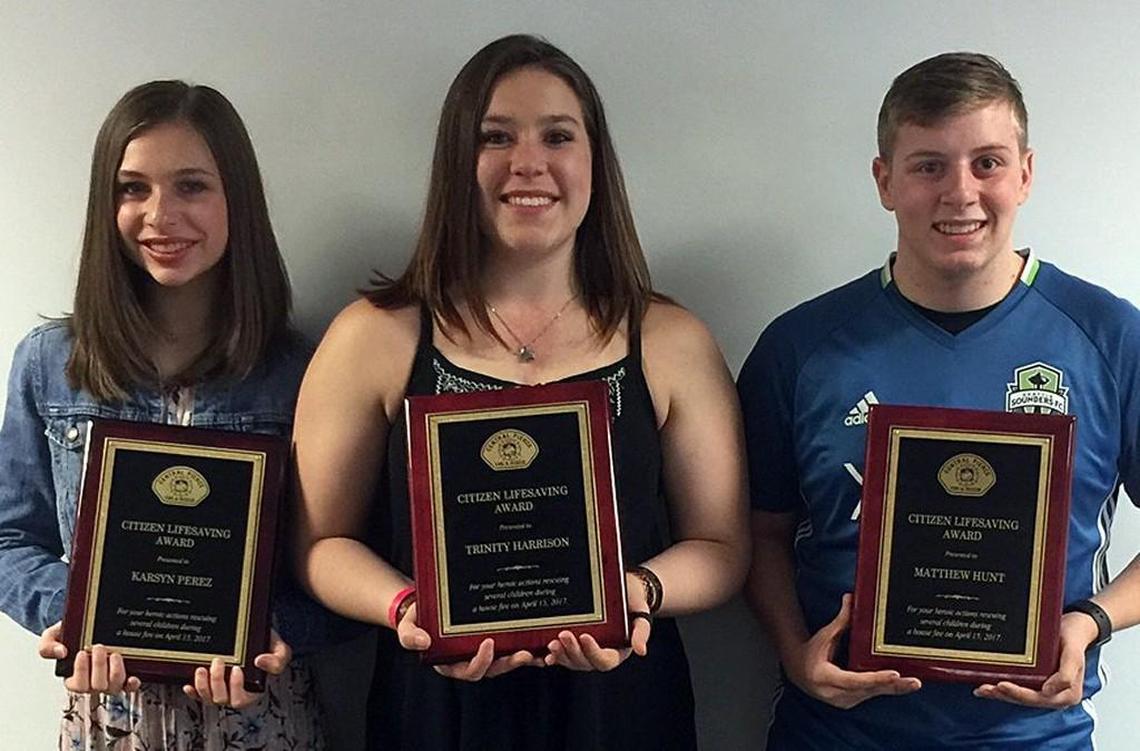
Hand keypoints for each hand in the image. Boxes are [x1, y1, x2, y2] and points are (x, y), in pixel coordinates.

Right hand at [40, 622, 140, 693]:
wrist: (87, 624)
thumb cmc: (69, 634)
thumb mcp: (52, 637)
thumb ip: (47, 646)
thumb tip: (60, 653)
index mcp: (74, 678)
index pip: (77, 686)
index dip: (80, 671)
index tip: (81, 653)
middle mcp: (93, 683)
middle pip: (97, 686)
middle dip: (99, 666)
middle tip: (98, 647)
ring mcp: (110, 680)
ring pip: (114, 687)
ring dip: (115, 671)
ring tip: (114, 654)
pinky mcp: (125, 675)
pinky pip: (129, 687)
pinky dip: (132, 684)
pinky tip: (133, 678)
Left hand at [182, 629, 291, 708]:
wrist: (254, 633)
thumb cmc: (267, 644)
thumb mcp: (280, 650)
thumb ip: (278, 659)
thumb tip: (260, 662)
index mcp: (253, 690)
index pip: (242, 699)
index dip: (236, 687)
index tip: (237, 668)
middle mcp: (235, 693)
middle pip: (221, 699)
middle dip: (217, 682)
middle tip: (218, 661)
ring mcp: (220, 690)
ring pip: (207, 699)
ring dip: (202, 686)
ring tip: (201, 669)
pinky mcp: (208, 684)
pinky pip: (197, 695)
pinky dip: (192, 691)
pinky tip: (188, 684)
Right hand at [395, 602, 541, 680]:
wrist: (427, 606)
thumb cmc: (417, 619)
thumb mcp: (408, 627)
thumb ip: (410, 636)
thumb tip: (422, 642)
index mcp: (451, 664)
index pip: (469, 670)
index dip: (481, 661)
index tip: (489, 643)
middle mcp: (469, 661)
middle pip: (493, 669)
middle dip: (509, 663)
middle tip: (523, 654)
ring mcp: (483, 651)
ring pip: (505, 660)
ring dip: (522, 658)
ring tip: (537, 652)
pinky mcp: (494, 640)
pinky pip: (510, 647)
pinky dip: (525, 647)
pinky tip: (540, 642)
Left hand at [543, 572, 651, 670]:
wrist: (624, 590)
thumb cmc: (633, 601)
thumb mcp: (640, 614)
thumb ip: (641, 632)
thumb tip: (641, 651)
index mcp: (617, 652)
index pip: (604, 660)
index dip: (593, 651)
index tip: (585, 636)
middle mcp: (599, 654)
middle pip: (584, 663)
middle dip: (572, 652)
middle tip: (562, 636)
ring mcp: (584, 651)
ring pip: (571, 661)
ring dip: (560, 655)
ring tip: (551, 643)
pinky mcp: (573, 643)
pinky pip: (562, 654)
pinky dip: (553, 656)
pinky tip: (544, 653)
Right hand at [785, 594, 920, 708]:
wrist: (798, 670)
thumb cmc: (811, 652)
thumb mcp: (825, 636)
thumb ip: (841, 620)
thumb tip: (850, 597)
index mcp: (825, 678)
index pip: (854, 680)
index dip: (875, 678)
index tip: (893, 674)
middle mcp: (835, 694)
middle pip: (869, 691)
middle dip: (893, 686)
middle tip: (914, 682)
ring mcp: (843, 701)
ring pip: (872, 694)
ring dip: (892, 689)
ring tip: (913, 683)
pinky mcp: (850, 701)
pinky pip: (870, 694)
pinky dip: (885, 689)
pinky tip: (901, 684)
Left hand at [973, 611, 1094, 707]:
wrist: (1075, 626)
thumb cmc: (1074, 638)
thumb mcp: (1073, 653)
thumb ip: (1066, 674)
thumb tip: (1048, 691)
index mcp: (1068, 694)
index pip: (1040, 698)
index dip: (1020, 694)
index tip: (1003, 685)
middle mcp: (1056, 694)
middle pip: (1027, 700)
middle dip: (1005, 695)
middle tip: (986, 688)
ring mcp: (1045, 688)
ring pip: (1020, 696)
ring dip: (1001, 694)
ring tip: (982, 689)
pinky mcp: (1036, 681)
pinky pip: (1019, 687)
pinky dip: (1003, 688)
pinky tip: (987, 686)